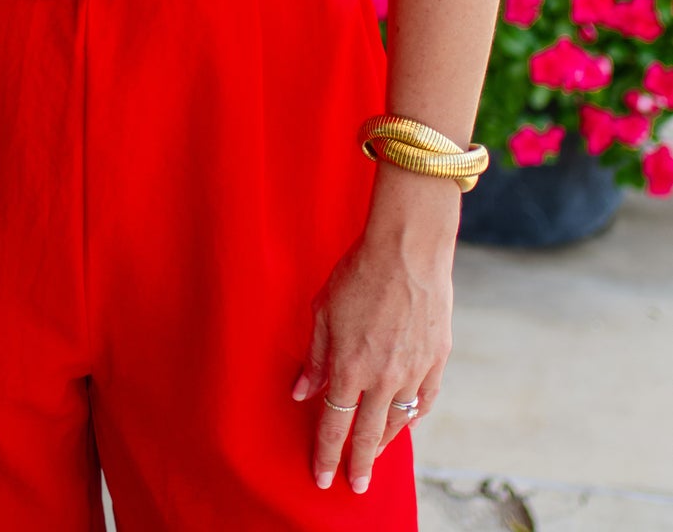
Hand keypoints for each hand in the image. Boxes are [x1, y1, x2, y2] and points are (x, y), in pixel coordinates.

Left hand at [290, 220, 453, 493]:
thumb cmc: (359, 273)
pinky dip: (414, 415)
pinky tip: (407, 423)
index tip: (322, 476)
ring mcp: (413, 371)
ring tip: (375, 457)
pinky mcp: (436, 359)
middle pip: (367, 434)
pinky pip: (425, 400)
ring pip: (398, 422)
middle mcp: (382, 378)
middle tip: (355, 486)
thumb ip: (315, 357)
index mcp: (349, 367)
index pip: (334, 424)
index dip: (326, 453)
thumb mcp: (323, 311)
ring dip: (384, 444)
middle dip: (358, 463)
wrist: (407, 249)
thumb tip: (300, 392)